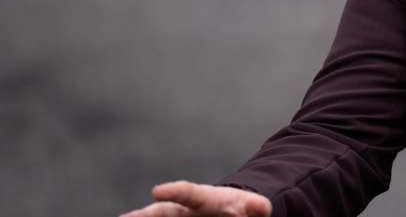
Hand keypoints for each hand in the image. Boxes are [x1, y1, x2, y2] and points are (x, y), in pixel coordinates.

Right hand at [119, 181, 272, 216]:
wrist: (232, 213)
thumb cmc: (243, 208)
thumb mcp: (256, 206)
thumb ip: (258, 206)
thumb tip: (262, 207)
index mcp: (205, 199)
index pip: (189, 192)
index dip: (174, 191)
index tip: (156, 191)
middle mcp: (184, 211)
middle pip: (162, 212)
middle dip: (143, 215)